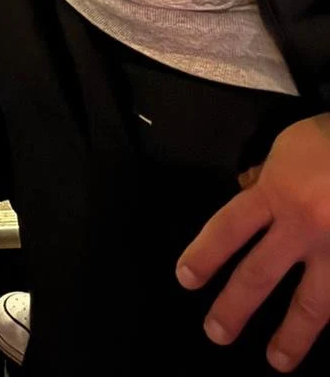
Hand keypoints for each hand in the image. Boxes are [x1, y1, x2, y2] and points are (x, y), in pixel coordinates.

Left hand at [177, 112, 329, 370]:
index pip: (228, 230)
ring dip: (292, 337)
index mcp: (277, 193)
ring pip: (313, 304)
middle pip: (260, 275)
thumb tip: (246, 190)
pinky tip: (329, 343)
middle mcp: (303, 228)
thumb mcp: (289, 146)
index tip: (186, 279)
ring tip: (277, 361)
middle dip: (234, 307)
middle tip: (216, 333)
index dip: (205, 256)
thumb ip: (267, 174)